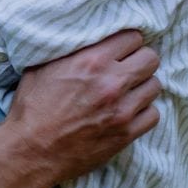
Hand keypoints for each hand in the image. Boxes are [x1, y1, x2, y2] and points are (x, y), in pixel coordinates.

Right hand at [7, 30, 160, 183]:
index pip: (133, 37)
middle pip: (150, 58)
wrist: (32, 150)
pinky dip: (144, 111)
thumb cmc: (33, 106)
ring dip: (143, 85)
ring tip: (130, 89)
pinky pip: (153, 115)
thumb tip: (85, 37)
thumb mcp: (43, 65)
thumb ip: (70, 49)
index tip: (121, 48)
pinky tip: (130, 110)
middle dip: (140, 59)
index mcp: (92, 60)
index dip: (127, 41)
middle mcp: (112, 82)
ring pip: (155, 85)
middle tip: (129, 66)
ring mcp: (122, 110)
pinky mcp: (126, 134)